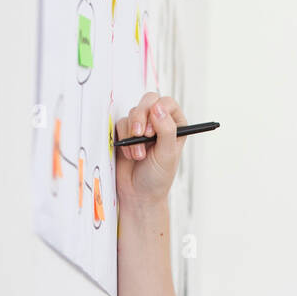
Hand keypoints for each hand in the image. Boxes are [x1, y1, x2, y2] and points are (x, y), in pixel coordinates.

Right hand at [114, 93, 187, 208]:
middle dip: (141, 116)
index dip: (158, 111)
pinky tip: (130, 155)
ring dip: (132, 133)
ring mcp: (142, 126)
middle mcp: (159, 123)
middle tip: (140, 134)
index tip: (152, 129)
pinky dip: (124, 138)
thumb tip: (158, 108)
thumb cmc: (157, 177)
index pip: (167, 103)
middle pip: (149, 101)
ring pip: (133, 112)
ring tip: (138, 155)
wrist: (138, 194)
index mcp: (176, 126)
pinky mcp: (126, 132)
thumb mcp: (167, 154)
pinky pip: (120, 123)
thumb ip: (166, 130)